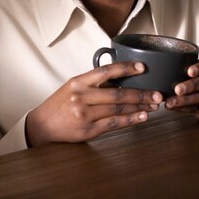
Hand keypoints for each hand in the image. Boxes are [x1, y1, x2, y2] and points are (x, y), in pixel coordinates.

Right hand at [26, 61, 162, 145]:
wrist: (41, 125)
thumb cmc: (60, 104)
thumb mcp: (72, 87)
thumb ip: (93, 83)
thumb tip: (121, 79)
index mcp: (78, 81)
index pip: (106, 71)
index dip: (126, 68)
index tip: (143, 68)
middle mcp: (81, 96)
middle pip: (117, 93)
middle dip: (141, 94)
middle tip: (157, 94)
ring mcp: (84, 114)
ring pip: (118, 109)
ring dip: (139, 107)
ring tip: (153, 106)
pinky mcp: (88, 130)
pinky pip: (114, 124)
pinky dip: (130, 120)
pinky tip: (141, 117)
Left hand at [165, 57, 198, 121]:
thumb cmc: (198, 78)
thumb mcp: (196, 68)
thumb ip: (184, 65)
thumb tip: (158, 63)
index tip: (189, 71)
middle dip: (193, 85)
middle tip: (177, 89)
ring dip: (185, 100)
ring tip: (170, 101)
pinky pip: (198, 109)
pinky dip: (183, 108)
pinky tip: (172, 106)